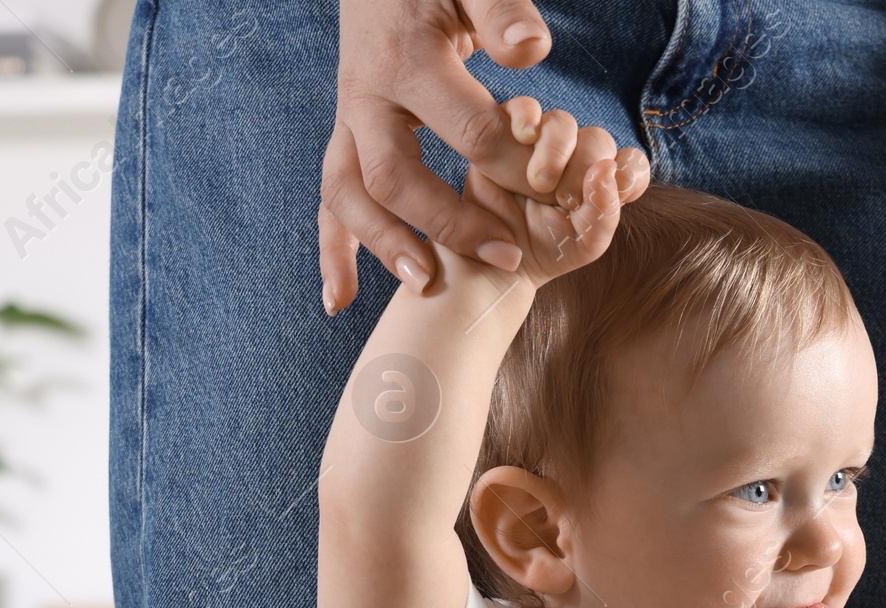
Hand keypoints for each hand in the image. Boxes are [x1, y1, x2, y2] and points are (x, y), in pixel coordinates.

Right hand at [320, 0, 556, 312]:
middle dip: (451, 222)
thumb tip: (529, 54)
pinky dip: (332, 253)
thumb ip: (503, 10)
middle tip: (504, 255)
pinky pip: (329, 200)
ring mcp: (349, 120)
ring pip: (349, 194)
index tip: (555, 192)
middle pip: (397, 176)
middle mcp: (367, 96)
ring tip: (425, 284)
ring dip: (382, 246)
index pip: (467, 131)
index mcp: (407, 60)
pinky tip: (339, 301)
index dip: (515, 168)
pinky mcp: (343, 136)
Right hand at [468, 97, 648, 287]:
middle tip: (565, 200)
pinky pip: (524, 108)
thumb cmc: (542, 254)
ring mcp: (541, 145)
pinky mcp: (508, 134)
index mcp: (599, 186)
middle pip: (596, 139)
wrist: (493, 262)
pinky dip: (527, 117)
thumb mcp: (583, 246)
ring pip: (562, 123)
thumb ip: (605, 214)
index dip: (630, 170)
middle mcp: (574, 161)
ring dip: (556, 151)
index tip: (620, 188)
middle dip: (585, 168)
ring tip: (539, 185)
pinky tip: (524, 137)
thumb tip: (607, 169)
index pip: (629, 163)